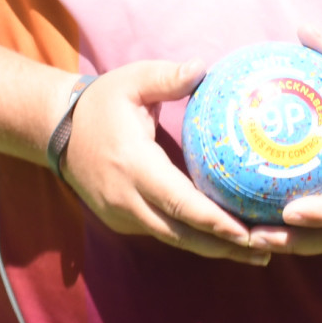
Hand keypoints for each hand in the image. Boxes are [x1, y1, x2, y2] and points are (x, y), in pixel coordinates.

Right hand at [60, 58, 271, 265]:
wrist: (55, 131)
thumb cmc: (100, 103)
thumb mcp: (132, 81)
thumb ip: (167, 77)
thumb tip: (203, 68)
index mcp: (133, 165)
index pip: (178, 203)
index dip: (213, 221)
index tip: (246, 232)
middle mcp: (126, 198)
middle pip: (181, 234)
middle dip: (224, 246)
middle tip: (266, 252)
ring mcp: (122, 215)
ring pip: (173, 240)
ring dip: (213, 249)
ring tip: (256, 254)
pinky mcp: (122, 221)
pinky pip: (163, 234)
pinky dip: (193, 239)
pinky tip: (223, 240)